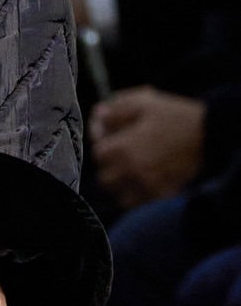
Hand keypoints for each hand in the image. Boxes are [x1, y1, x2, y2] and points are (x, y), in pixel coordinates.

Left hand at [88, 86, 205, 206]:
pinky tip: (142, 180)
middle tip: (121, 156)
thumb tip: (97, 115)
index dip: (103, 143)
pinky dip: (134, 194)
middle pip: (104, 177)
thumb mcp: (146, 103)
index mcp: (124, 148)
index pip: (97, 153)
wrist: (208, 134)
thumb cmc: (176, 116)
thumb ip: (117, 109)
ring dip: (120, 183)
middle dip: (109, 166)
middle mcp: (131, 170)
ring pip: (118, 193)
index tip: (111, 137)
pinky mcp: (158, 194)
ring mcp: (145, 185)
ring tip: (131, 170)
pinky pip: (136, 202)